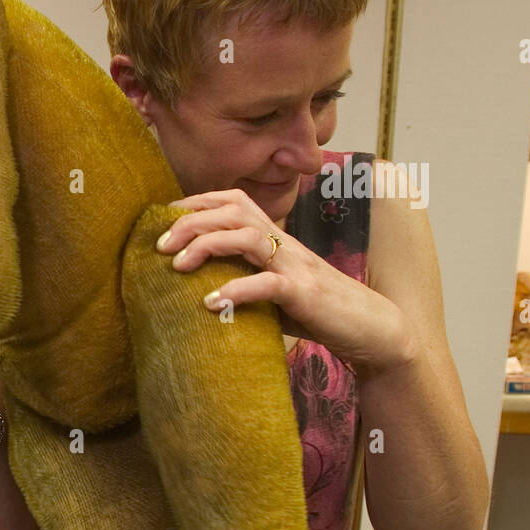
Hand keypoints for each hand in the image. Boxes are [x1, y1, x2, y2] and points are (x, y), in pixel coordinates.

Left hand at [155, 189, 415, 376]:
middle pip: (233, 211)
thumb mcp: (273, 288)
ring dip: (206, 245)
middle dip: (190, 222)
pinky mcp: (304, 294)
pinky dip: (236, 290)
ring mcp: (295, 266)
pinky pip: (267, 284)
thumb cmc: (316, 310)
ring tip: (177, 265)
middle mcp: (284, 244)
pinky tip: (210, 304)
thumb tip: (196, 287)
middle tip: (159, 245)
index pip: (234, 201)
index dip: (196, 203)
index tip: (162, 218)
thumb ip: (243, 277)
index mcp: (276, 238)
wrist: (370, 329)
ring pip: (247, 236)